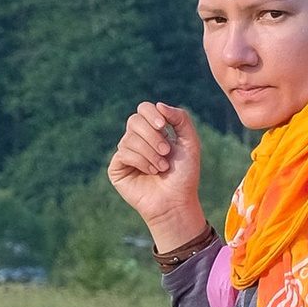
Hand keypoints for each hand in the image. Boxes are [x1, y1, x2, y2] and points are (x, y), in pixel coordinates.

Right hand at [107, 101, 208, 250]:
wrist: (176, 201)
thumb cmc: (184, 175)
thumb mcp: (190, 143)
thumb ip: (180, 119)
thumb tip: (158, 105)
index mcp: (154, 131)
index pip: (144, 109)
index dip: (151, 114)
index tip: (163, 127)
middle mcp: (137, 139)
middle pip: (134, 120)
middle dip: (152, 135)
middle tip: (166, 152)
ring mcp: (126, 153)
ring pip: (129, 138)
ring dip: (150, 153)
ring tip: (162, 167)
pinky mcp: (117, 167)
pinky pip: (123, 153)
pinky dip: (141, 161)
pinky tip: (151, 172)